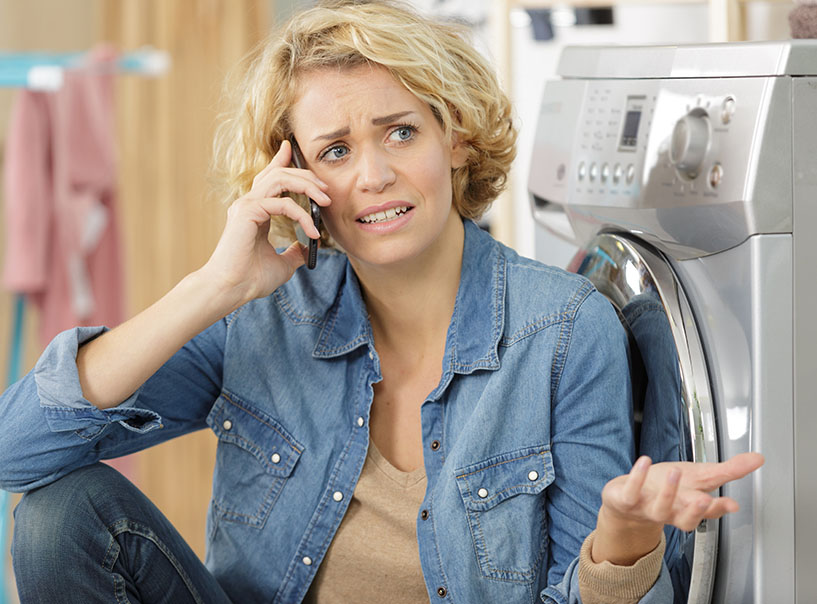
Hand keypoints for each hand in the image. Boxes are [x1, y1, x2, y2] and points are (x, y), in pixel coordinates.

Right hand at [200, 140, 330, 307]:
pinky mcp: (248, 212)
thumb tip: (307, 248)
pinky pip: (282, 203)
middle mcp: (249, 204)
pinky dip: (302, 215)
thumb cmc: (250, 279)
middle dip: (306, 176)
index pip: (269, 178)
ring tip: (326, 201)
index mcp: (254, 211)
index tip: (291, 149)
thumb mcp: (282, 264)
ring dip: (307, 186)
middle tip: (326, 189)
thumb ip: (294, 252)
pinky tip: (313, 231)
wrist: (231, 290)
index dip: (281, 161)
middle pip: (279, 173)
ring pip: (280, 179)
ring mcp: (246, 205)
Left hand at [592, 452, 763, 564]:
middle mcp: (670, 510)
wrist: (625, 501)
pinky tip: (644, 461)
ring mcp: (647, 507)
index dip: (718, 510)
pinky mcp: (627, 499)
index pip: (707, 512)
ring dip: (668, 492)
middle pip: (686, 517)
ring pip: (660, 508)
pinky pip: (631, 492)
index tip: (732, 504)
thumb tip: (758, 459)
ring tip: (675, 473)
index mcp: (689, 507)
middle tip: (706, 499)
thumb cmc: (664, 487)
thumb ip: (728, 470)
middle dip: (696, 510)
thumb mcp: (698, 476)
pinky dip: (637, 477)